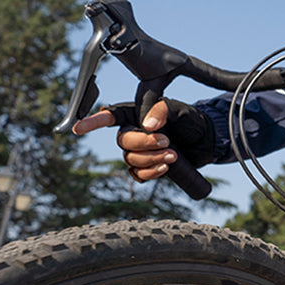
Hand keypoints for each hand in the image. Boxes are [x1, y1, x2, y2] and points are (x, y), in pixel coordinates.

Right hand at [73, 99, 214, 182]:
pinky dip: (151, 173)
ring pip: (131, 160)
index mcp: (135, 113)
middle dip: (144, 144)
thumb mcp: (180, 110)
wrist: (206, 142)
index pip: (110, 116)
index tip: (78, 128)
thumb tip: (147, 125)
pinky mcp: (146, 167)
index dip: (93, 122)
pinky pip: (138, 174)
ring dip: (152, 159)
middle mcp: (133, 131)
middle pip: (123, 141)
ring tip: (173, 154)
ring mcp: (138, 151)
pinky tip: (165, 168)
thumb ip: (162, 111)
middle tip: (167, 141)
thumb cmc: (191, 121)